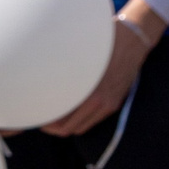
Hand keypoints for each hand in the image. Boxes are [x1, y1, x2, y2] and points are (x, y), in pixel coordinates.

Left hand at [41, 0, 162, 135]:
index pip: (64, 122)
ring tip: (51, 115)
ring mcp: (109, 104)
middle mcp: (101, 103)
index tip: (36, 116)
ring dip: (66, 124)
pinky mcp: (114, 102)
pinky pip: (92, 120)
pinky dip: (79, 119)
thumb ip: (63, 75)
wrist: (132, 40)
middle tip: (40, 118)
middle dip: (53, 126)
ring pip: (81, 126)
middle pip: (70, 128)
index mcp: (90, 94)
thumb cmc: (100, 43)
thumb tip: (41, 85)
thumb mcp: (77, 57)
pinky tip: (68, 110)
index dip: (47, 123)